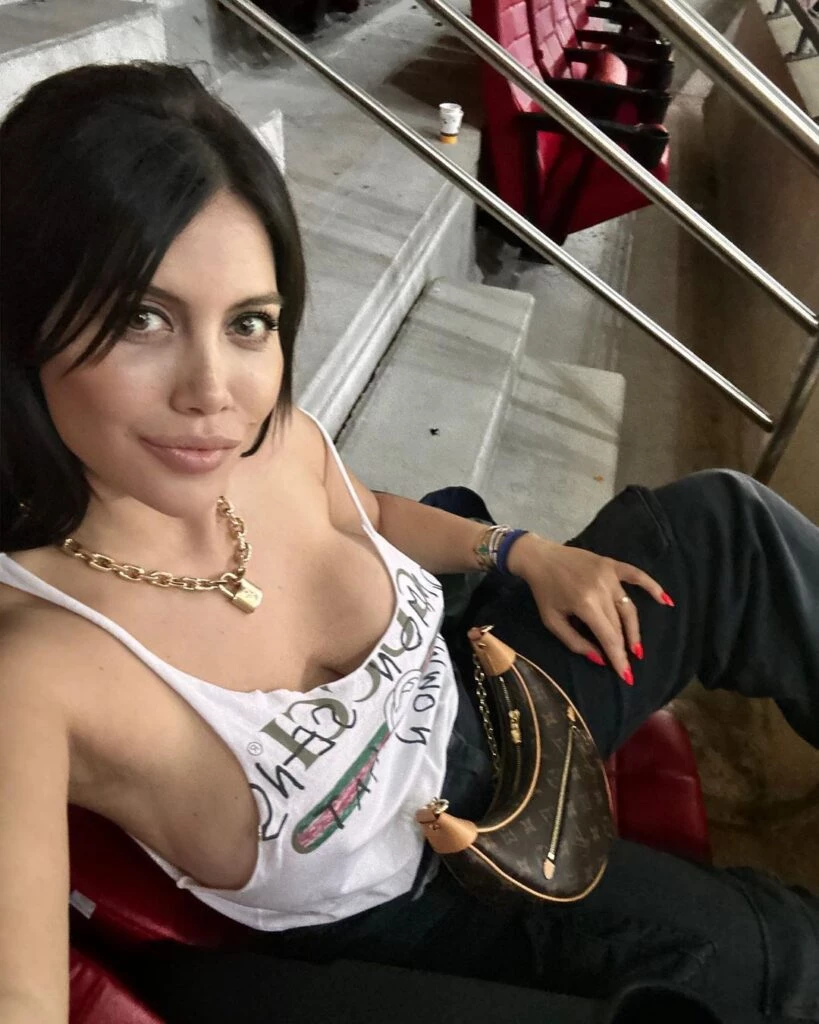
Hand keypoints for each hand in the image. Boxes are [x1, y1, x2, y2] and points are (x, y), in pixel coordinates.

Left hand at [507, 533, 673, 682]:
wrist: (540, 558)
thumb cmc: (544, 592)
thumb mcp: (553, 621)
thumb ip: (575, 642)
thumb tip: (600, 658)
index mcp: (585, 604)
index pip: (609, 637)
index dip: (618, 658)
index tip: (626, 676)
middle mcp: (601, 589)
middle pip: (619, 624)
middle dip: (624, 647)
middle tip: (629, 665)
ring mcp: (609, 575)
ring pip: (628, 607)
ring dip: (634, 629)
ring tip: (637, 648)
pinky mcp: (612, 565)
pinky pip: (636, 576)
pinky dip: (652, 587)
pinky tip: (666, 600)